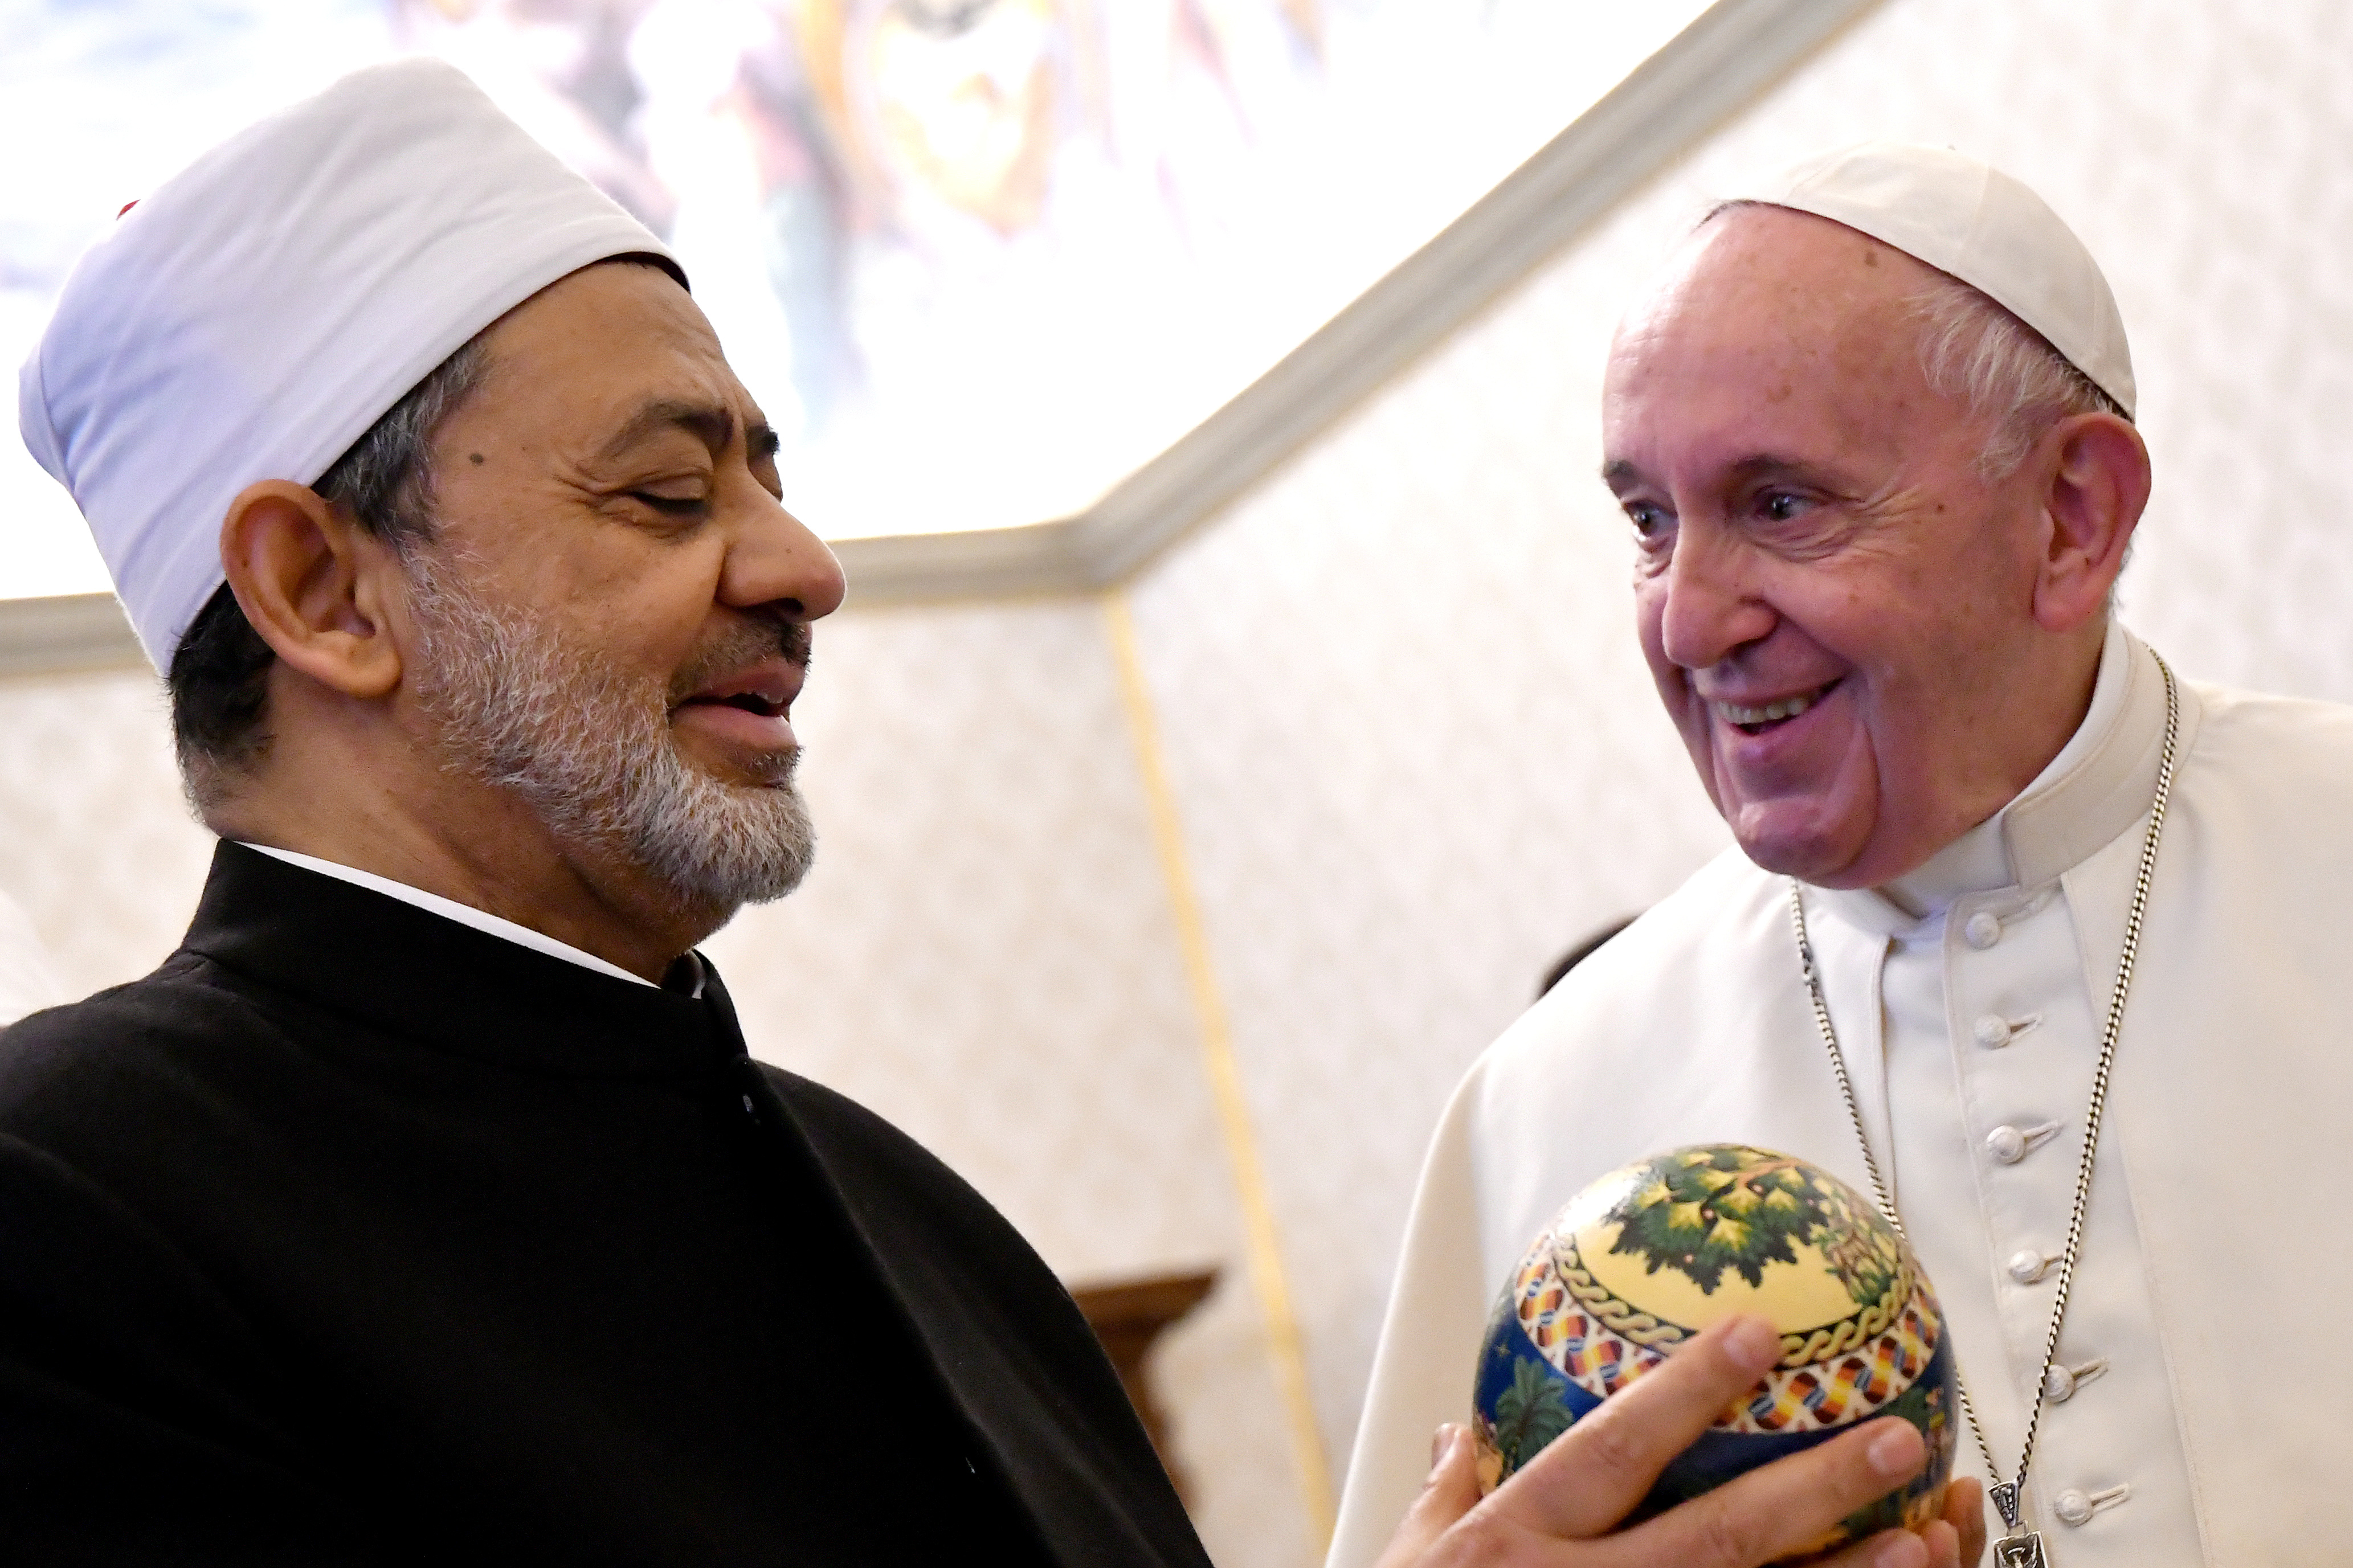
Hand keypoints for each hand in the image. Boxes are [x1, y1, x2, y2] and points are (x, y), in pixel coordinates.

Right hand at [1374, 1315, 1976, 1566]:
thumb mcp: (1408, 1559)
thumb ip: (1446, 1492)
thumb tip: (1457, 1429)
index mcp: (1516, 1540)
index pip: (1614, 1449)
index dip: (1687, 1388)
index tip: (1758, 1330)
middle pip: (1711, 1538)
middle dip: (1808, 1484)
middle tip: (1892, 1438)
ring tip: (1923, 1538)